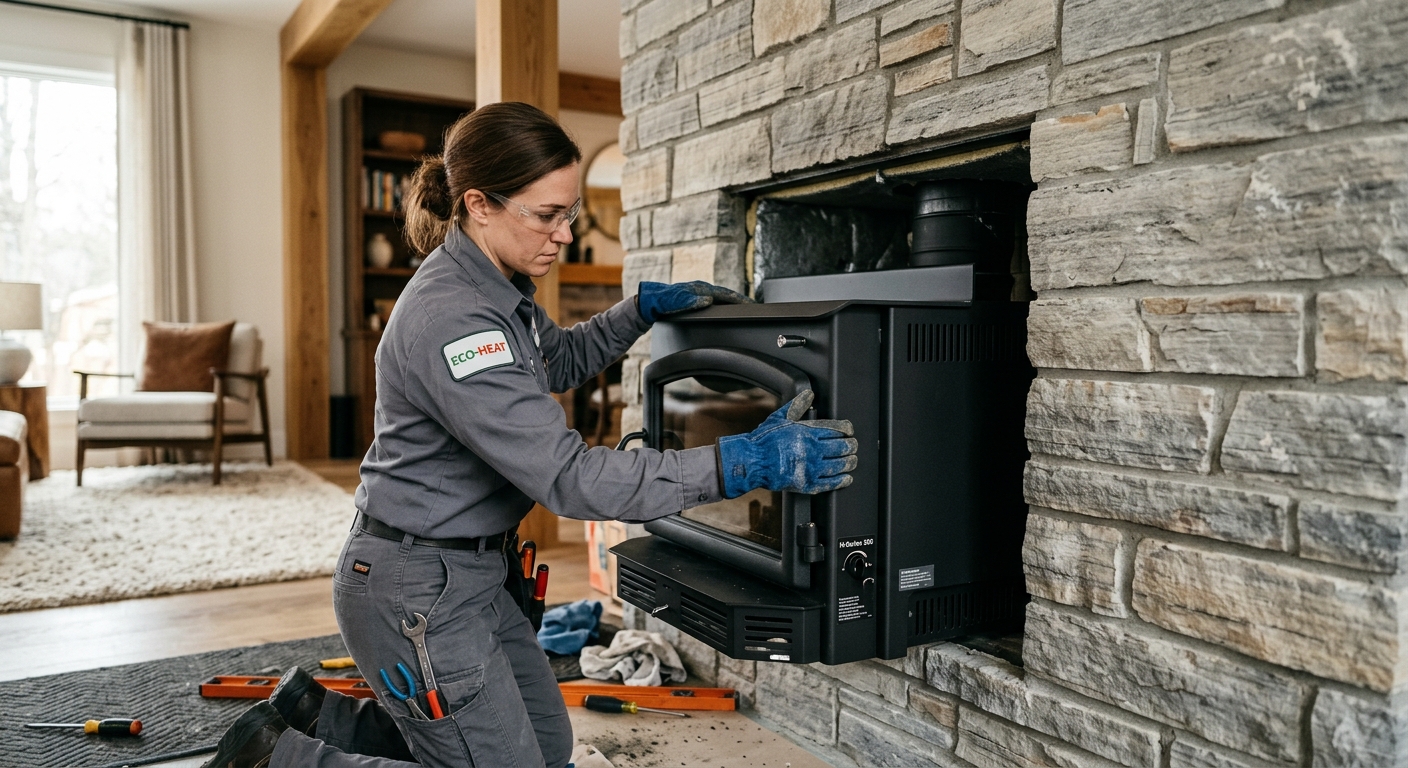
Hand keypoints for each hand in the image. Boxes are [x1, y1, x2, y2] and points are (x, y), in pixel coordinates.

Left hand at [636, 281, 753, 322]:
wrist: (647, 303)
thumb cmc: (659, 302)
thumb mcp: (673, 302)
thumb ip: (688, 300)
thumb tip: (707, 300)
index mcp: (699, 289)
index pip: (725, 294)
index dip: (739, 300)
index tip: (752, 305)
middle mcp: (701, 289)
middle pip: (726, 296)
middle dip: (741, 302)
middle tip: (755, 310)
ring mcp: (699, 294)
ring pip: (721, 299)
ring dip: (733, 305)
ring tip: (745, 312)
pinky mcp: (696, 301)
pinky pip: (715, 304)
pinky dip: (724, 308)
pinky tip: (727, 314)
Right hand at [715, 390, 857, 497]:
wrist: (752, 462)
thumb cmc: (764, 440)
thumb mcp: (780, 417)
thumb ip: (797, 405)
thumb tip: (809, 394)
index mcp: (808, 432)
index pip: (837, 429)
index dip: (847, 430)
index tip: (850, 431)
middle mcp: (812, 449)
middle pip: (842, 447)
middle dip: (851, 446)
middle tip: (854, 446)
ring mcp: (810, 468)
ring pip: (839, 465)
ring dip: (849, 462)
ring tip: (852, 461)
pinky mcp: (806, 484)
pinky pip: (830, 483)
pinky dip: (841, 480)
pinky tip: (846, 478)